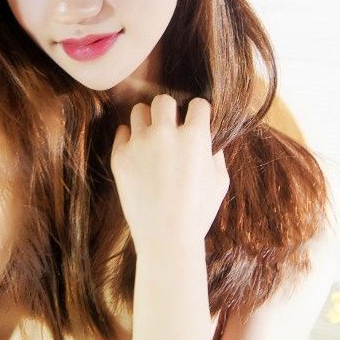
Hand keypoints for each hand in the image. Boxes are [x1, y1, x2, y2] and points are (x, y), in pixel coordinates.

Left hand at [110, 94, 228, 249]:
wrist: (166, 238)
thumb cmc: (198, 213)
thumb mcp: (220, 182)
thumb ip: (216, 153)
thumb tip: (210, 137)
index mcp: (195, 136)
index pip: (197, 104)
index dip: (198, 115)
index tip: (194, 124)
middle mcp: (166, 133)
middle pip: (163, 101)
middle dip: (169, 112)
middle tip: (170, 128)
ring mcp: (140, 143)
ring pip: (139, 111)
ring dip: (147, 121)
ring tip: (151, 137)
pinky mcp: (120, 156)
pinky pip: (122, 131)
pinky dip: (130, 138)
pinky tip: (138, 152)